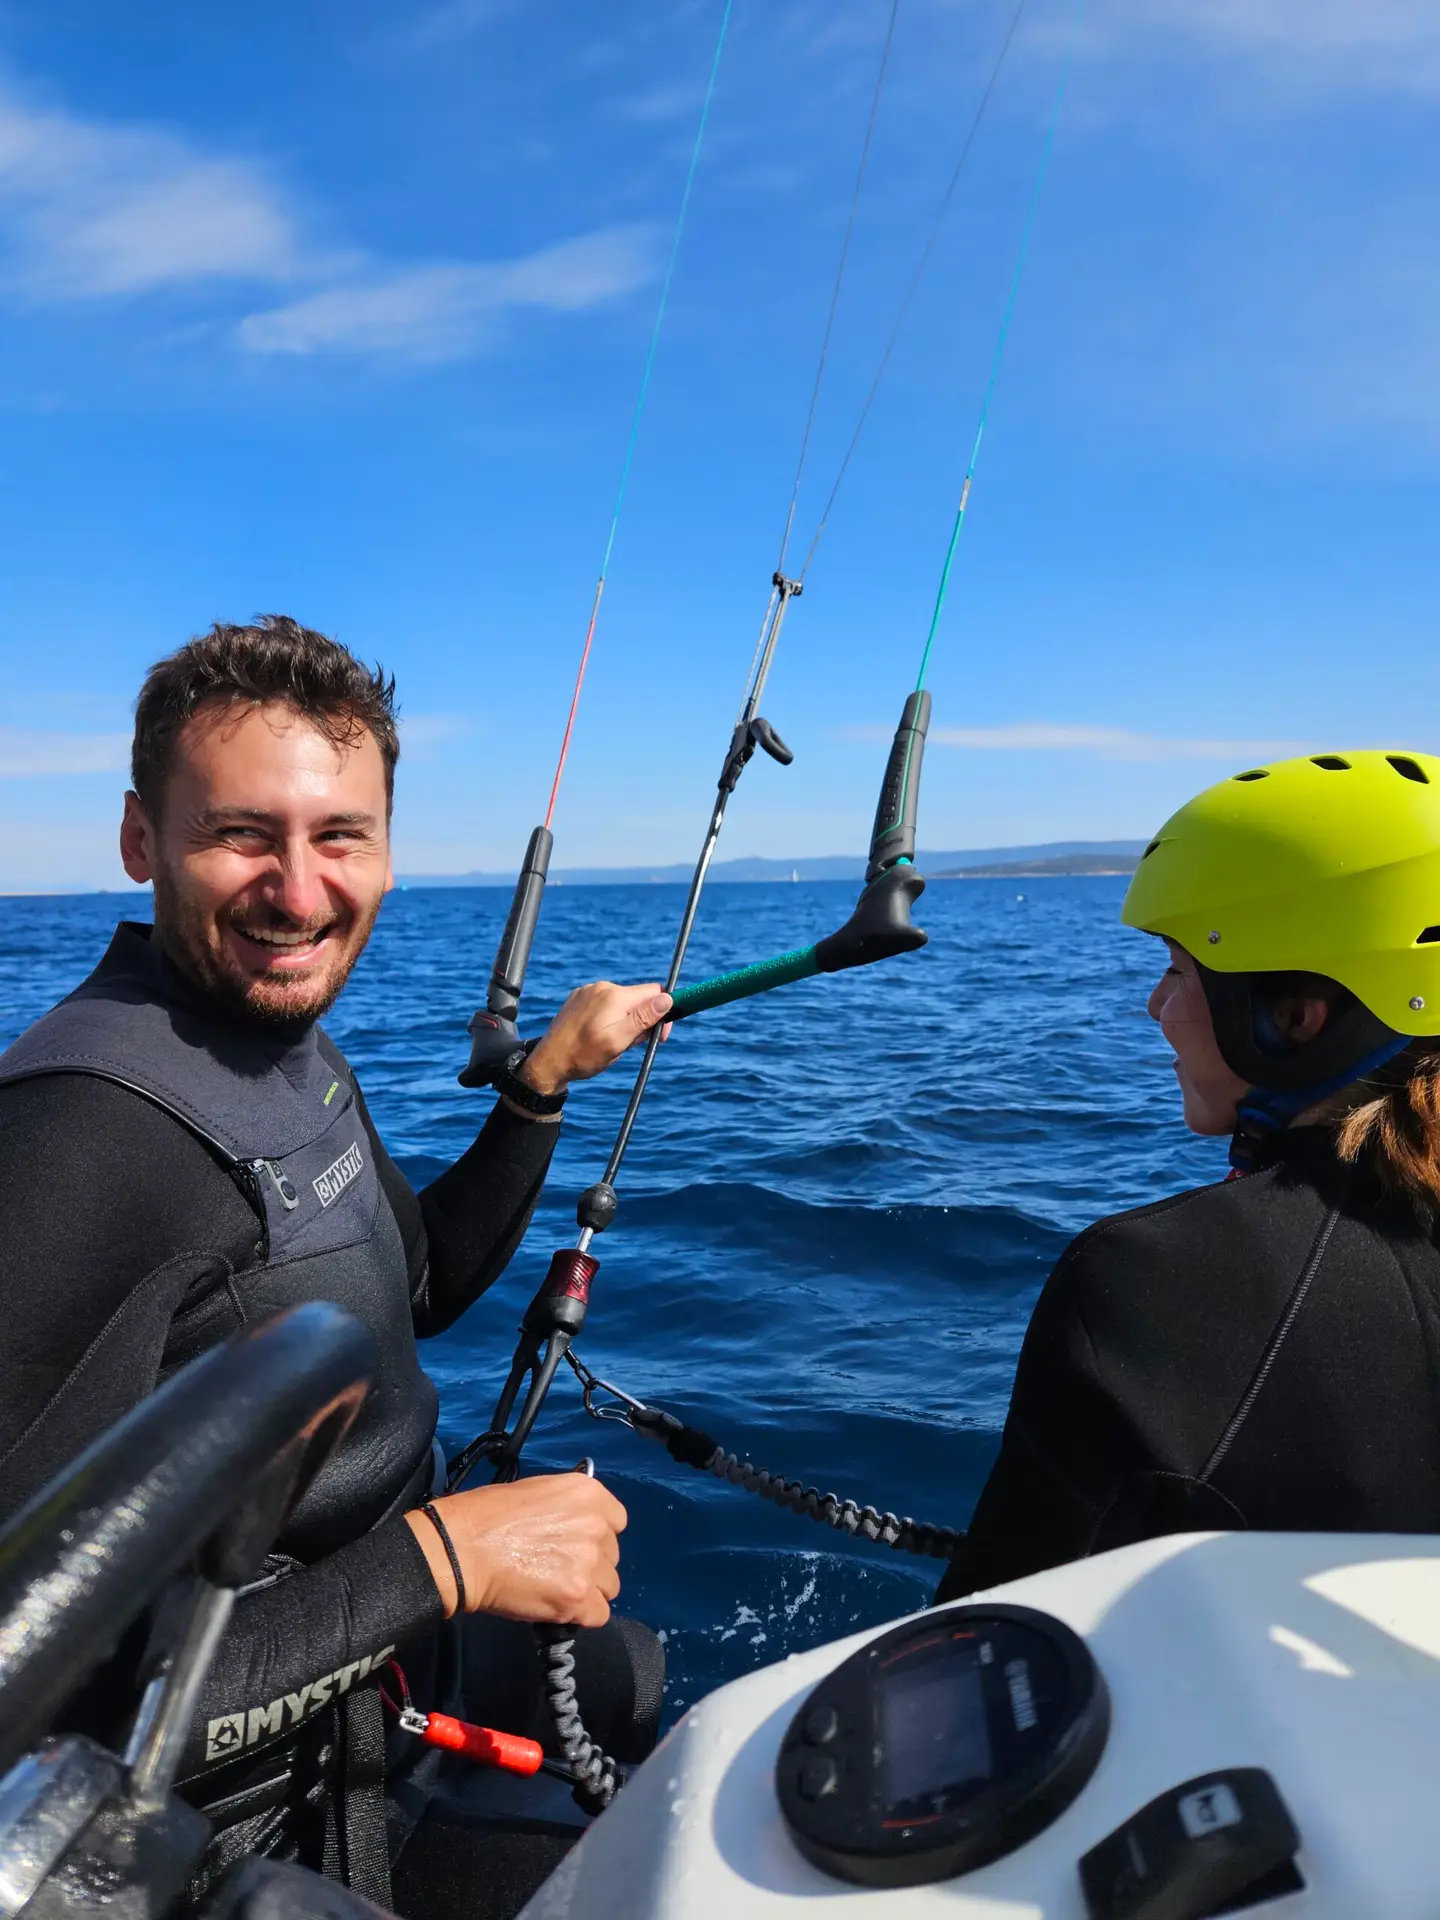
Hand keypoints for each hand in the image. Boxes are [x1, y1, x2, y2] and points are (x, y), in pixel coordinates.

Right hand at [405, 1474, 626, 1626]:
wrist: (462, 1548)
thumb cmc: (487, 1516)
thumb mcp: (536, 1492)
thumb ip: (567, 1509)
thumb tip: (574, 1527)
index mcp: (588, 1493)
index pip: (617, 1522)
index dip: (597, 1536)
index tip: (576, 1544)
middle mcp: (597, 1524)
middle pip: (612, 1556)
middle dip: (590, 1565)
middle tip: (556, 1568)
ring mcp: (590, 1561)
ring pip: (608, 1587)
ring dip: (587, 1592)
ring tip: (554, 1589)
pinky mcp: (578, 1595)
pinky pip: (598, 1615)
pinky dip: (579, 1616)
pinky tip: (556, 1608)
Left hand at [520, 981, 671, 1095]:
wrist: (548, 1062)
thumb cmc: (583, 1056)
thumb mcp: (617, 1042)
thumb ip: (642, 1019)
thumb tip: (667, 999)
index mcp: (614, 996)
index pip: (654, 992)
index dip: (664, 1013)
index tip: (659, 1035)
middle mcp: (602, 987)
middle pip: (639, 998)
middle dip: (642, 1021)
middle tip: (630, 1044)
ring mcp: (589, 991)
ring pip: (623, 1002)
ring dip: (626, 1021)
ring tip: (611, 1043)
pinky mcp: (580, 999)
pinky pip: (606, 1004)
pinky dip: (610, 1018)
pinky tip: (599, 1035)